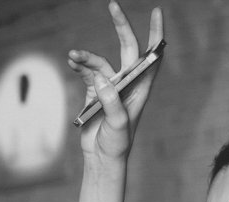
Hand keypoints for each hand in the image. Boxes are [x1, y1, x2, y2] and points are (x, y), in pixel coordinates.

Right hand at [67, 2, 163, 161]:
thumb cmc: (116, 145)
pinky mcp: (95, 93)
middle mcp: (127, 84)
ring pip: (100, 61)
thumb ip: (112, 102)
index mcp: (140, 89)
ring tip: (73, 56)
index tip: (156, 12)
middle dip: (121, 26)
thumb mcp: (118, 125)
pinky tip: (72, 61)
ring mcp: (111, 87)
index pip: (152, 58)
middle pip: (128, 48)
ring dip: (87, 56)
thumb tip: (101, 78)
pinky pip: (87, 71)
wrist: (101, 159)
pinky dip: (79, 65)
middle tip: (113, 4)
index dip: (156, 36)